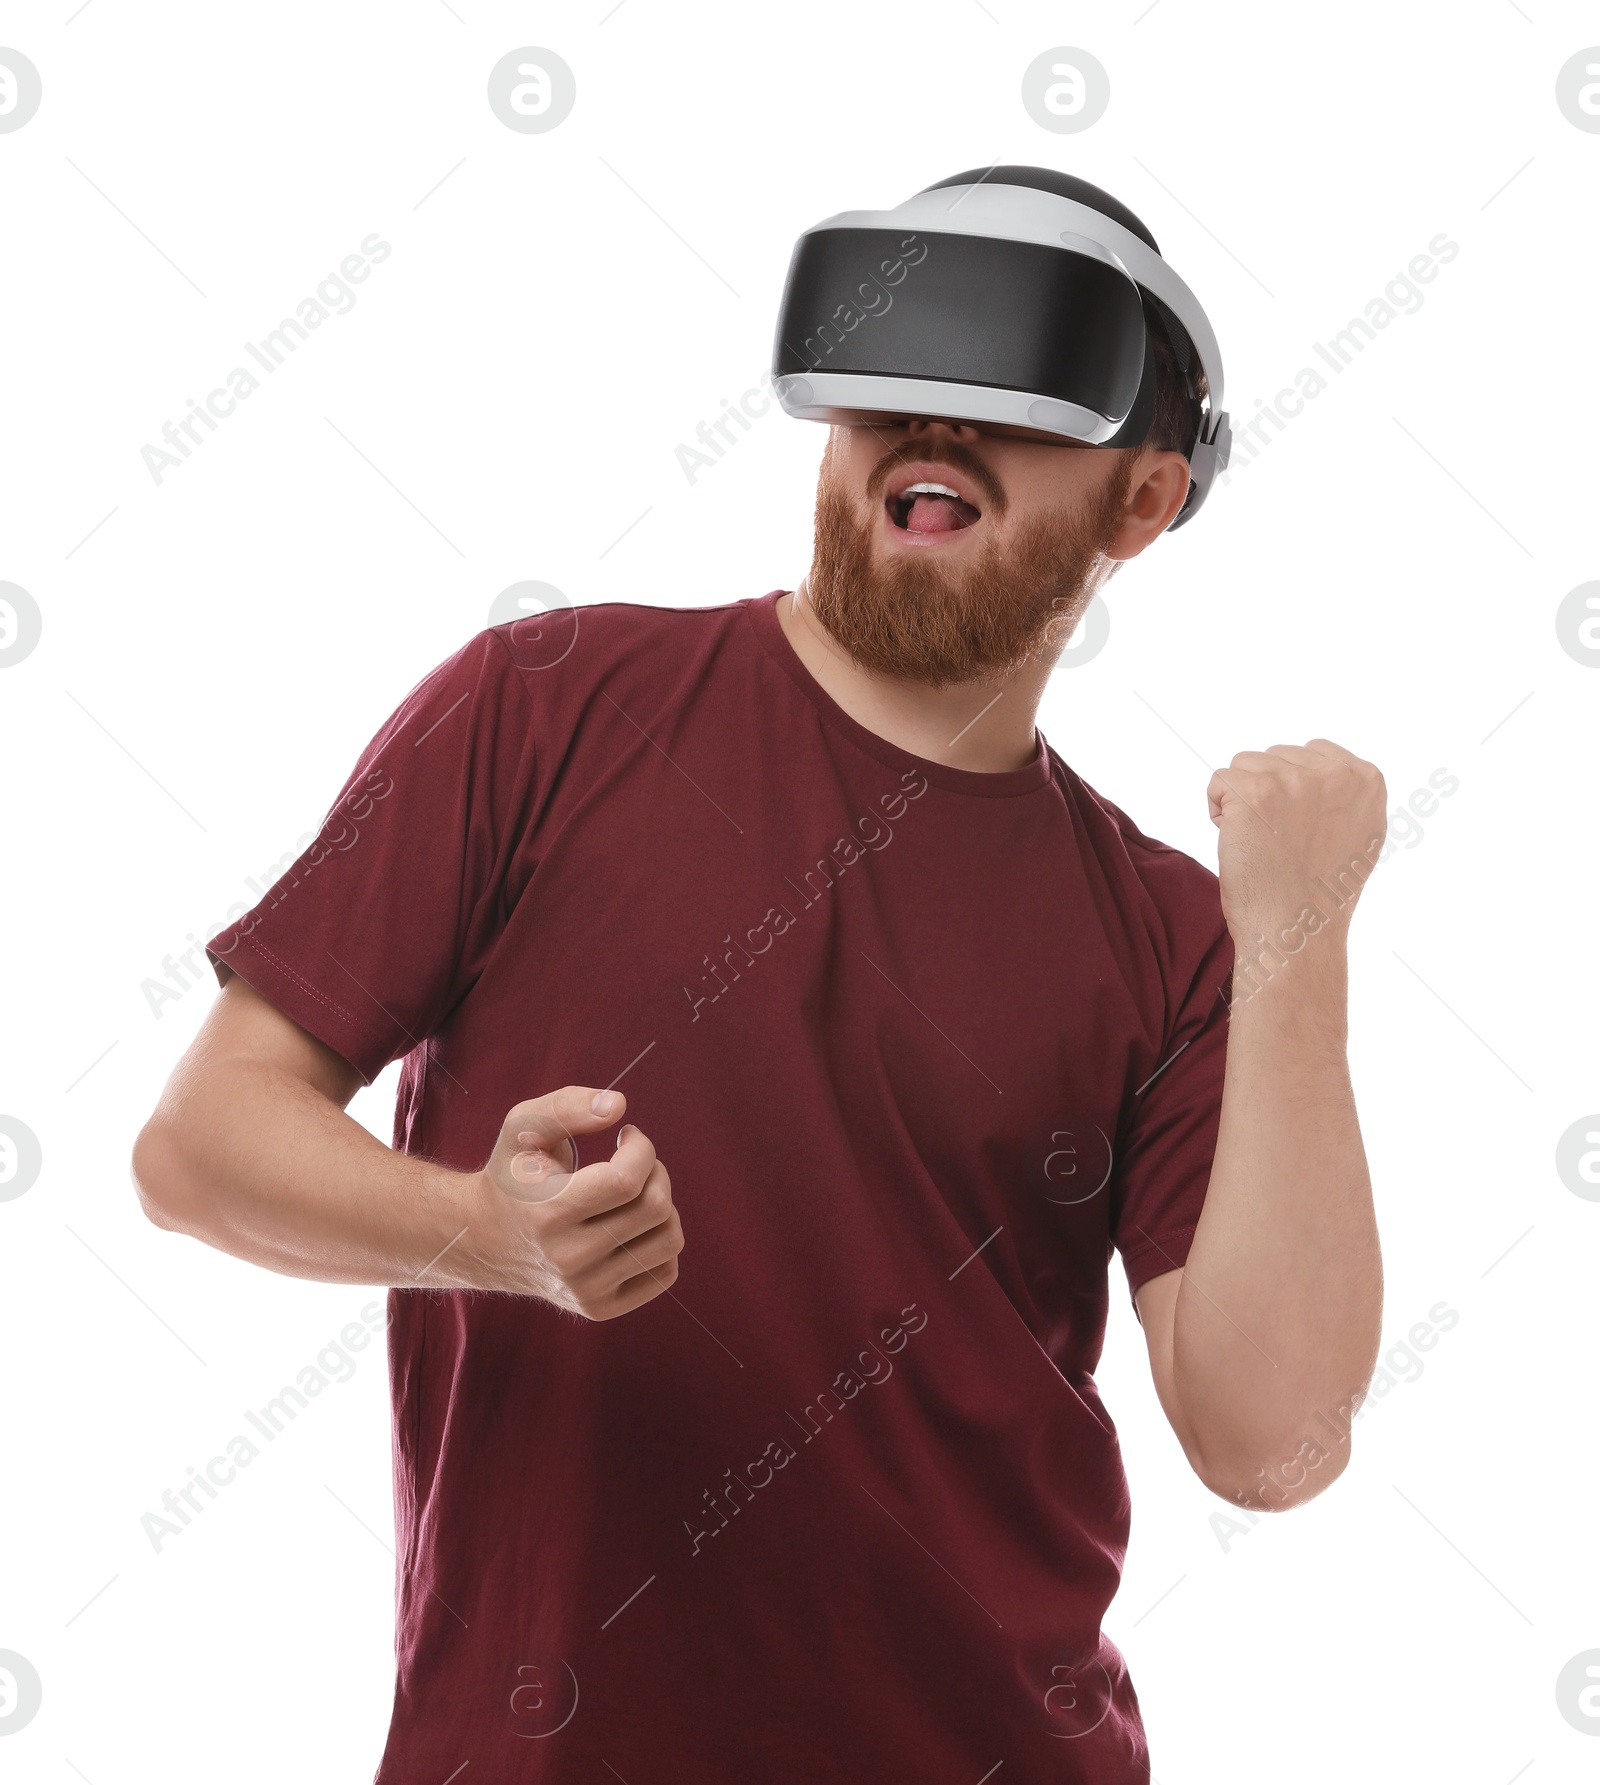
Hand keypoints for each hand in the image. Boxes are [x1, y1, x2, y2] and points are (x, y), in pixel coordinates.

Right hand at [464, 1086, 681, 1317]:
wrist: (483, 1240)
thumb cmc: (513, 1175)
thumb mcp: (524, 1126)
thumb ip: (568, 1105)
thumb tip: (619, 1105)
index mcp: (547, 1213)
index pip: (627, 1180)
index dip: (642, 1148)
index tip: (628, 1136)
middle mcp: (567, 1259)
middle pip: (655, 1208)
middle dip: (656, 1171)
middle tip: (633, 1163)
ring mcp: (585, 1290)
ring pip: (668, 1240)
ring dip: (664, 1205)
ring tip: (634, 1193)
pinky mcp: (599, 1308)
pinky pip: (664, 1272)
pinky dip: (659, 1240)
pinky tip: (632, 1225)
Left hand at [1207, 740, 1387, 946]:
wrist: (1296, 933)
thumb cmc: (1320, 896)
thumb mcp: (1360, 835)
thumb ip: (1346, 795)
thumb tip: (1325, 772)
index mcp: (1367, 779)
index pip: (1311, 751)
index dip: (1291, 790)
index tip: (1299, 830)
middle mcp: (1336, 774)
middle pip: (1275, 756)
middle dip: (1266, 794)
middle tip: (1279, 843)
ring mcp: (1296, 781)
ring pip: (1244, 766)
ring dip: (1241, 802)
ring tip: (1261, 843)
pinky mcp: (1255, 792)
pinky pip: (1218, 782)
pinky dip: (1218, 812)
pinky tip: (1240, 843)